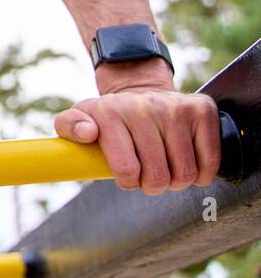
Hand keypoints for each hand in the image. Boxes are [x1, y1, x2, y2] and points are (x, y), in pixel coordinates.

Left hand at [54, 88, 220, 194]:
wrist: (140, 92)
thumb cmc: (108, 118)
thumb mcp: (77, 118)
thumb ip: (68, 126)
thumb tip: (87, 133)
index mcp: (109, 112)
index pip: (127, 169)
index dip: (130, 182)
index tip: (128, 177)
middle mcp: (143, 107)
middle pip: (159, 176)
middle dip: (153, 185)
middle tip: (149, 176)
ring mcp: (175, 107)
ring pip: (185, 173)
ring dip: (176, 181)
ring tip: (166, 168)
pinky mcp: (202, 110)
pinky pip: (210, 161)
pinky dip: (201, 174)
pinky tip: (187, 164)